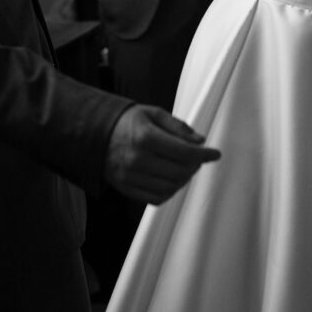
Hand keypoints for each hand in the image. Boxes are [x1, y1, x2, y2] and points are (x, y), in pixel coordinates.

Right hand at [103, 105, 220, 203]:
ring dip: (184, 179)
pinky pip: (156, 198)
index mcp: (145, 137)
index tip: (215, 154)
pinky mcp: (126, 188)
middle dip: (195, 165)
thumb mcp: (153, 113)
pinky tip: (172, 179)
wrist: (96, 134)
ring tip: (185, 167)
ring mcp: (130, 177)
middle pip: (180, 172)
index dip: (204, 154)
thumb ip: (178, 127)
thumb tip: (200, 141)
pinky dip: (170, 191)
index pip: (184, 152)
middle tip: (198, 158)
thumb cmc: (128, 121)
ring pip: (171, 188)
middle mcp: (137, 159)